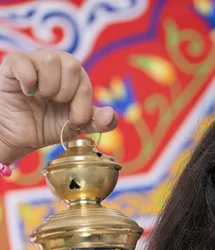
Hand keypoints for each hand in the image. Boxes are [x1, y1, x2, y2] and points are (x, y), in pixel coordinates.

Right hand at [0, 49, 117, 165]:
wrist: (18, 135)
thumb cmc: (46, 125)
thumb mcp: (75, 126)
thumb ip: (96, 121)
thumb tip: (110, 115)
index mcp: (73, 76)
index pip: (86, 81)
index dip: (82, 105)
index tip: (72, 120)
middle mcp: (55, 63)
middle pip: (73, 65)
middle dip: (66, 94)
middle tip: (54, 105)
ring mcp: (34, 61)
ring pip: (50, 59)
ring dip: (48, 87)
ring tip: (39, 98)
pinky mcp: (13, 63)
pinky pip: (24, 61)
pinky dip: (28, 80)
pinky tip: (26, 92)